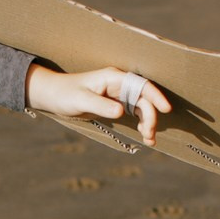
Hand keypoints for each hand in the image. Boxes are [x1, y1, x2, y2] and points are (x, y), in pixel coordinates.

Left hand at [25, 64, 170, 144]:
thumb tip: (121, 111)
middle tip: (149, 134)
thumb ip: (101, 105)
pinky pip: (134, 113)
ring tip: (149, 140)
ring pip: (141, 107)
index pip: (141, 85)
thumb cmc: (65, 94)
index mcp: (113, 78)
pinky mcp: (116, 104)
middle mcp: (119, 84)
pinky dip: (141, 124)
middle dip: (150, 116)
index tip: (165, 109)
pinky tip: (144, 136)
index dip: (155, 96)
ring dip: (148, 122)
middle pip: (144, 99)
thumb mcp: (81, 100)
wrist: (54, 96)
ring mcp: (119, 94)